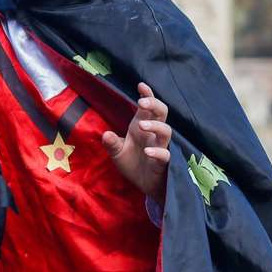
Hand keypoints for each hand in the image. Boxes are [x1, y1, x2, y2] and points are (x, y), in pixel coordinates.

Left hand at [102, 82, 171, 199]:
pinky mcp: (164, 163)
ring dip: (155, 126)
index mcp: (141, 127)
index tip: (141, 85)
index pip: (147, 108)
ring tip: (141, 125)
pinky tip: (148, 151)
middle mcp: (153, 134)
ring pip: (166, 131)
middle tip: (142, 102)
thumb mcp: (117, 153)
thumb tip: (105, 134)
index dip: (147, 95)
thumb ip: (111, 144)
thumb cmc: (133, 164)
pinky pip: (165, 155)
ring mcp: (161, 147)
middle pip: (162, 113)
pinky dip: (158, 152)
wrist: (144, 186)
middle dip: (154, 104)